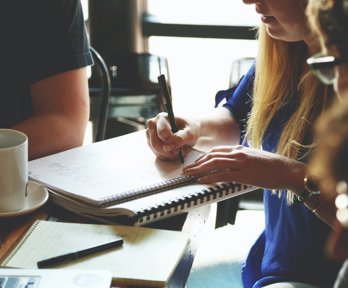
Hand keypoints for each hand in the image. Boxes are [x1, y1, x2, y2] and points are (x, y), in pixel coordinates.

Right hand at [146, 112, 198, 160]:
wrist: (189, 132)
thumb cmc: (190, 129)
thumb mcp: (190, 133)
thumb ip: (180, 138)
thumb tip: (167, 147)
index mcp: (162, 118)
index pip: (162, 132)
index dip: (170, 142)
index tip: (178, 148)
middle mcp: (153, 124)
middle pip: (155, 142)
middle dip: (168, 151)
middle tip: (178, 151)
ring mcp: (150, 134)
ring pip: (155, 149)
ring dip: (167, 154)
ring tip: (177, 151)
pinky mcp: (151, 143)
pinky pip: (156, 154)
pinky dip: (166, 156)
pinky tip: (173, 152)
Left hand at [183, 145, 305, 190]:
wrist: (287, 170)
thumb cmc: (272, 166)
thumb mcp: (254, 157)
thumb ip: (241, 158)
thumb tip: (231, 164)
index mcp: (240, 148)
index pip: (216, 151)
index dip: (203, 157)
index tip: (196, 162)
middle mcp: (238, 153)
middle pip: (211, 156)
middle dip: (197, 163)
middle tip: (187, 169)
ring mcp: (240, 163)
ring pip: (214, 164)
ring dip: (199, 169)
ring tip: (189, 174)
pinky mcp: (243, 174)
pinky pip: (222, 175)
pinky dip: (209, 177)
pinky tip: (202, 180)